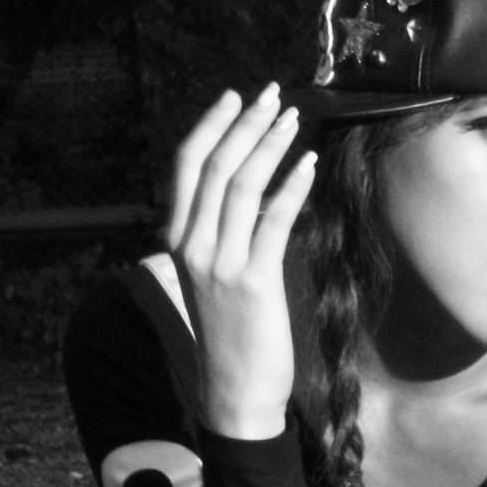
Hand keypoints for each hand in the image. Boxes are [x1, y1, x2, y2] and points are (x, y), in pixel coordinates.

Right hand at [167, 85, 316, 440]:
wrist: (237, 390)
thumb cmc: (233, 335)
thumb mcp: (215, 277)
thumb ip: (223, 234)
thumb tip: (251, 191)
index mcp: (178, 240)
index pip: (187, 166)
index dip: (211, 125)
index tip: (234, 96)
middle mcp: (192, 246)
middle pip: (215, 166)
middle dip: (245, 124)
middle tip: (273, 96)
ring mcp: (220, 263)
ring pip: (241, 186)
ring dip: (270, 145)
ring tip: (293, 120)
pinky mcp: (253, 281)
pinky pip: (273, 220)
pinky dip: (292, 186)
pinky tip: (308, 163)